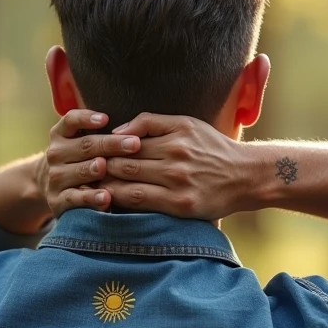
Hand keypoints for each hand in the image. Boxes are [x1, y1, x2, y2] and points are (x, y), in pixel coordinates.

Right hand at [41, 109, 140, 216]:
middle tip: (135, 144)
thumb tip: (134, 127)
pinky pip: (76, 198)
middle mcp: (56, 153)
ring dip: (95, 170)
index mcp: (61, 134)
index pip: (71, 120)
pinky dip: (91, 198)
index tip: (106, 119)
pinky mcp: (59, 200)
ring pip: (80, 171)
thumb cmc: (82, 160)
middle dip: (111, 144)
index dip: (87, 118)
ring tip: (110, 167)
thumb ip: (102, 134)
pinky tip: (106, 197)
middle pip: (85, 146)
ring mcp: (56, 177)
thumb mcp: (85, 143)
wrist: (58, 189)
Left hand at [103, 114, 252, 219]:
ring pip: (128, 184)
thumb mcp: (187, 124)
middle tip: (80, 172)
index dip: (103, 148)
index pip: (126, 141)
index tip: (88, 153)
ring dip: (104, 187)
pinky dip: (121, 202)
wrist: (246, 176)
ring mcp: (178, 183)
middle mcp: (175, 159)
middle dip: (99, 168)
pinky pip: (142, 203)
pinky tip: (108, 202)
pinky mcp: (181, 205)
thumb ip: (151, 122)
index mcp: (174, 136)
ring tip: (88, 188)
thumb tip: (117, 130)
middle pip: (123, 163)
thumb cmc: (214, 148)